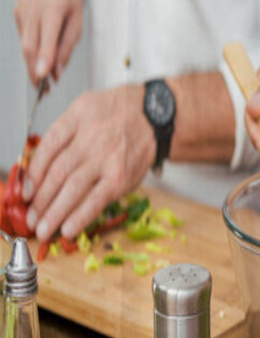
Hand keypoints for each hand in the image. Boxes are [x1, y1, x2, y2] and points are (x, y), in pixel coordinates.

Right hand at [14, 0, 84, 83]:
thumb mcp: (78, 19)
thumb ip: (68, 44)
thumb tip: (57, 69)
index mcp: (53, 6)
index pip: (47, 36)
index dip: (44, 58)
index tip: (42, 77)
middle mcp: (34, 6)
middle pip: (30, 44)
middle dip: (35, 69)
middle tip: (42, 89)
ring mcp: (22, 7)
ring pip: (24, 42)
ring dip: (32, 62)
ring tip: (42, 79)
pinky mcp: (16, 10)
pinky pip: (23, 35)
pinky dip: (31, 48)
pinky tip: (39, 53)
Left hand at [22, 85, 155, 240]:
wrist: (155, 115)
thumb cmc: (118, 113)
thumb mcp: (85, 109)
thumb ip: (65, 133)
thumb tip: (41, 166)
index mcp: (77, 118)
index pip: (48, 148)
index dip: (32, 173)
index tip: (25, 192)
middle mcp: (91, 138)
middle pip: (57, 172)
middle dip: (40, 199)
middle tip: (31, 217)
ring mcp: (107, 159)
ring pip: (73, 188)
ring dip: (54, 212)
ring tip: (44, 228)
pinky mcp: (122, 177)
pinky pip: (98, 200)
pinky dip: (81, 216)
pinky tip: (68, 228)